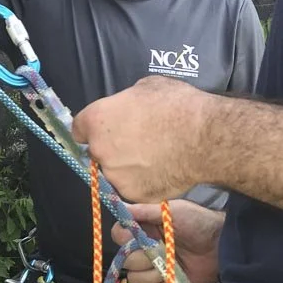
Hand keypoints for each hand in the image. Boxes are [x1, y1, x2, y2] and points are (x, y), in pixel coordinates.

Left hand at [72, 77, 215, 201]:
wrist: (204, 138)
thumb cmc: (177, 106)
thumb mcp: (146, 88)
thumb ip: (127, 102)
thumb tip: (129, 108)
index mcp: (96, 121)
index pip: (78, 129)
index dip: (93, 128)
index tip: (105, 130)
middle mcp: (100, 152)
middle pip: (98, 152)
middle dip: (113, 148)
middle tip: (138, 142)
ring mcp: (116, 177)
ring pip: (117, 172)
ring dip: (129, 166)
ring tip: (155, 156)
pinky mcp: (135, 195)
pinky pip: (135, 187)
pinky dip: (145, 181)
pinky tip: (163, 169)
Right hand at [112, 201, 223, 282]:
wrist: (222, 246)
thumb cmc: (197, 222)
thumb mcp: (171, 211)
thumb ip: (144, 211)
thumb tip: (120, 206)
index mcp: (144, 229)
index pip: (119, 236)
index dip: (124, 239)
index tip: (137, 237)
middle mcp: (145, 249)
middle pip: (126, 261)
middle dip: (142, 259)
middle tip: (162, 251)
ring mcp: (154, 268)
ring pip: (136, 279)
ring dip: (153, 274)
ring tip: (172, 265)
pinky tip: (175, 278)